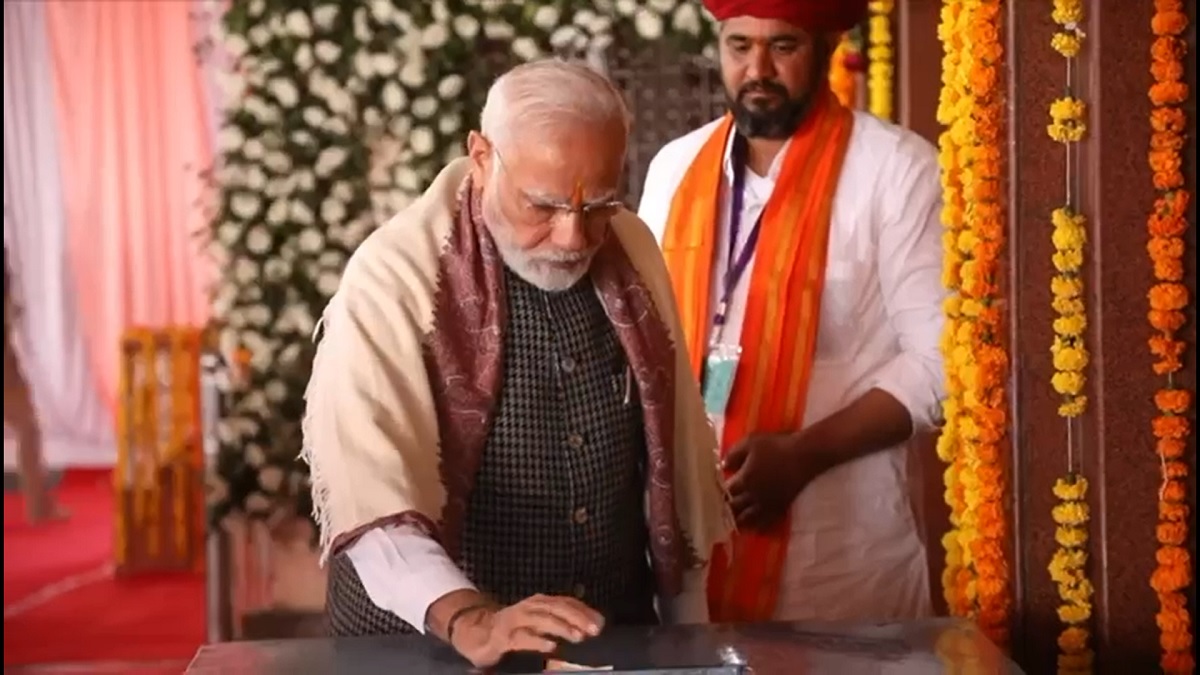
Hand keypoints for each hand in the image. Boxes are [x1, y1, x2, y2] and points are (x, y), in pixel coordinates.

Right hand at [450, 594, 603, 667]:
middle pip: (557, 608)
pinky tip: (551, 646)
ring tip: (578, 636)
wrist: (477, 632)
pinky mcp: (503, 637)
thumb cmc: (514, 628)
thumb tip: (591, 625)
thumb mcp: (538, 620)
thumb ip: (561, 620)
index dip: (584, 611)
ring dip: (562, 627)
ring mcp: (515, 620)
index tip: (601, 622)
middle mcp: (529, 607)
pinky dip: (538, 641)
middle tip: (595, 629)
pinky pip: (522, 638)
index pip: (566, 602)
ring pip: (542, 620)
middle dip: (578, 618)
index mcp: (540, 602)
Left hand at [724, 433, 824, 530]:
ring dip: (739, 522)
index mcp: (744, 480)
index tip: (709, 498)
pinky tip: (755, 530)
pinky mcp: (780, 506)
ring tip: (732, 526)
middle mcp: (753, 495)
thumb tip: (722, 466)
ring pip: (749, 519)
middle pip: (735, 508)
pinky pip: (767, 522)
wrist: (803, 456)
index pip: (726, 492)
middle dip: (725, 512)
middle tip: (716, 516)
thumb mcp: (750, 443)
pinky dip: (759, 527)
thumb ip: (733, 454)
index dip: (717, 495)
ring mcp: (767, 503)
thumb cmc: (776, 446)